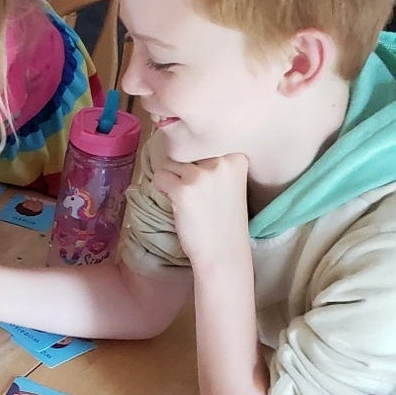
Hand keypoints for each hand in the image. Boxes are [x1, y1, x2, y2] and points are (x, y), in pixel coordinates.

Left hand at [152, 153, 250, 269]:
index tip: (205, 180)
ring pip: (169, 163)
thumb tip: (183, 141)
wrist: (224, 252)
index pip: (202, 142)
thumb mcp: (231, 182)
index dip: (197, 161)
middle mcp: (220, 161)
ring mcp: (201, 175)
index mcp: (236, 156)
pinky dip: (162, 190)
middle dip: (183, 169)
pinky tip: (177, 205)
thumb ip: (215, 162)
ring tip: (188, 201)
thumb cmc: (225, 219)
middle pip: (185, 151)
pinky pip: (159, 178)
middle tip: (196, 195)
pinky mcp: (182, 189)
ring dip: (172, 180)